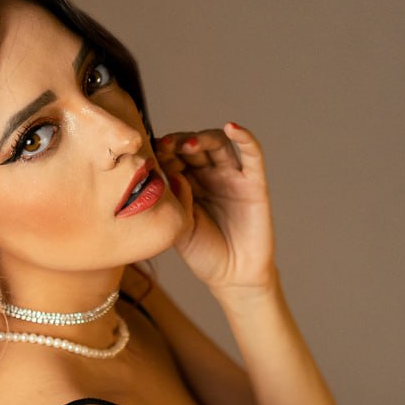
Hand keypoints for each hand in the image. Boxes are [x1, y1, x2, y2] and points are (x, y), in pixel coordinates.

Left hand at [156, 122, 275, 294]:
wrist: (233, 276)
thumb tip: (173, 173)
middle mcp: (209, 175)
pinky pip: (252, 155)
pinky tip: (232, 128)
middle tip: (166, 146)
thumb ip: (176, 201)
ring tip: (189, 144)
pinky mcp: (254, 184)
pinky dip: (244, 138)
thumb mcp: (180, 227)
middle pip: (195, 146)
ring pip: (219, 145)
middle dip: (179, 143)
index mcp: (187, 184)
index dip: (163, 151)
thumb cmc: (204, 254)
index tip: (150, 151)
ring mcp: (232, 177)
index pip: (174, 157)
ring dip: (203, 138)